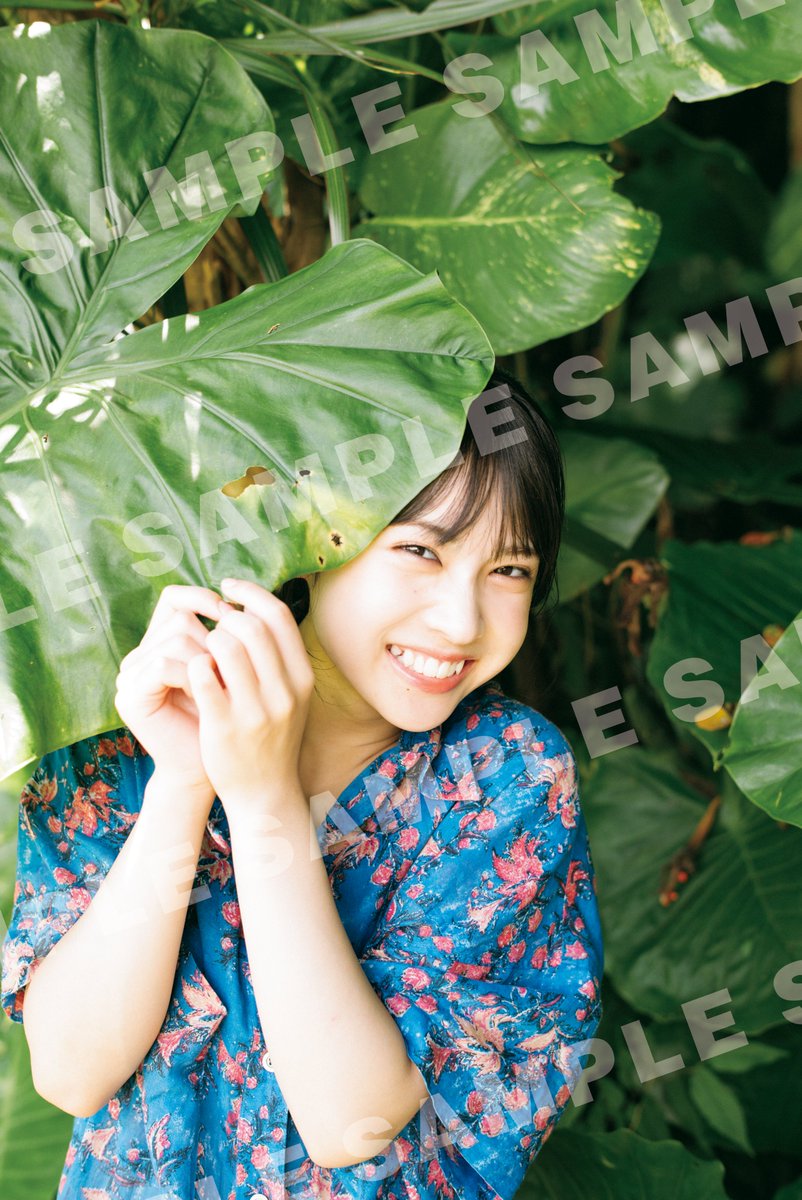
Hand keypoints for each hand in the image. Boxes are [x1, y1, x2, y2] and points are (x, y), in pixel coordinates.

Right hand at [114, 584, 234, 804]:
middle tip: (230, 669)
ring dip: (208, 659)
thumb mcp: (229, 671)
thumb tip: (242, 595)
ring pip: (176, 638)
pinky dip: (193, 676)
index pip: (175, 598)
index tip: (235, 616)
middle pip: (180, 616)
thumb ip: (227, 635)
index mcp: (161, 642)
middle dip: (214, 638)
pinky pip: (164, 664)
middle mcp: (140, 653)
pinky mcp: (129, 696)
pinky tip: (208, 695)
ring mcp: (130, 674)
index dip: (206, 600)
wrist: (208, 768)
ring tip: (221, 685)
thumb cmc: (226, 718)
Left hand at [185, 578, 314, 820]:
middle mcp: (284, 692)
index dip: (251, 592)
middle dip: (225, 615)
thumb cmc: (272, 737)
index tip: (229, 587)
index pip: (279, 616)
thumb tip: (255, 606)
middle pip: (252, 625)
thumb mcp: (291, 697)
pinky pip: (202, 675)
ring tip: (203, 648)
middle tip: (212, 620)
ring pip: (226, 645)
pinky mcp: (223, 725)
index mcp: (302, 678)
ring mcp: (255, 710)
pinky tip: (192, 671)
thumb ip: (279, 657)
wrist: (263, 793)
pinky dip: (194, 664)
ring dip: (208, 638)